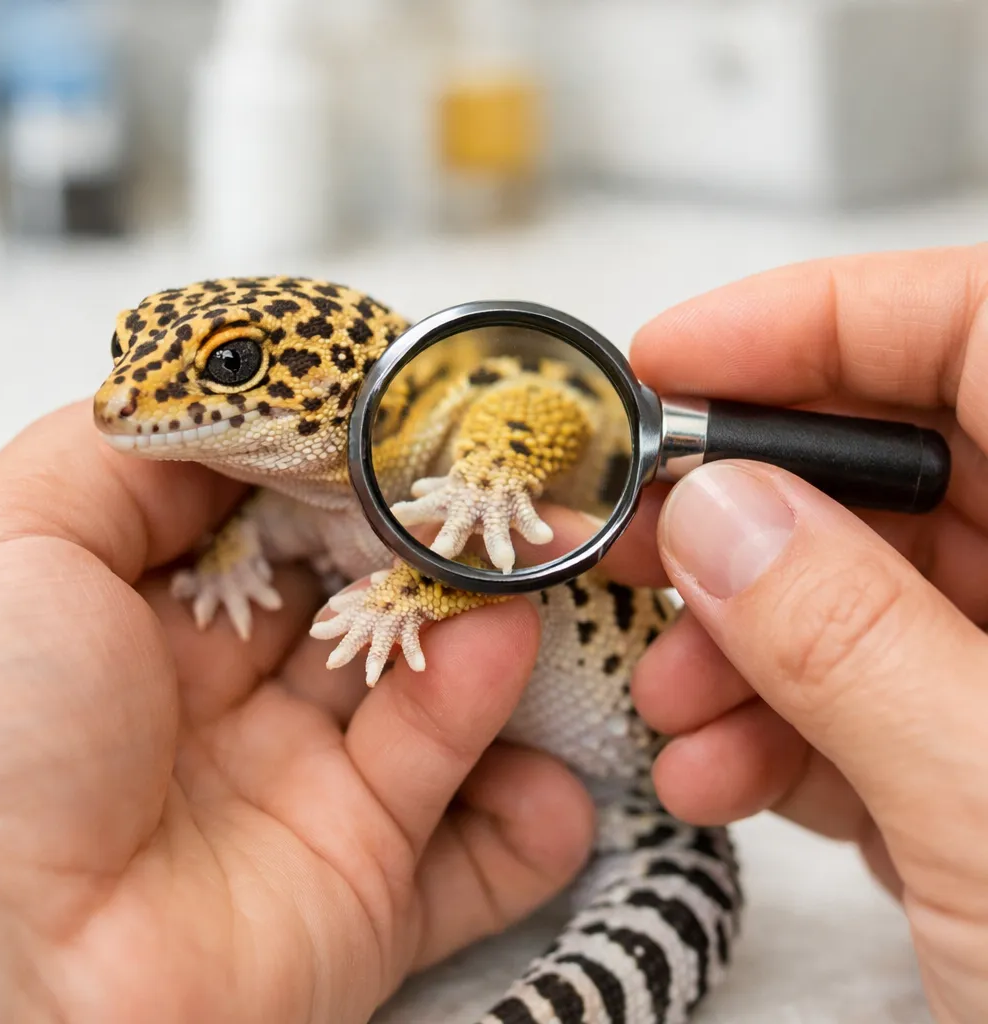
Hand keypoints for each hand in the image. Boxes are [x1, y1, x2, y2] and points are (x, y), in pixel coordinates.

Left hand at [0, 404, 592, 1023]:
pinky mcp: (359, 898)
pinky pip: (473, 852)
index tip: (430, 436)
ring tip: (523, 605)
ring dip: (491, 655)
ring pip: (431, 705)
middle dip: (444, 556)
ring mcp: (300, 799)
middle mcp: (228, 704)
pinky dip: (528, 817)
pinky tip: (554, 780)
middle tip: (513, 509)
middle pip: (370, 607)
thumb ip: (131, 455)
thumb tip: (249, 413)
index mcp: (149, 620)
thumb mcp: (15, 543)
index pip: (287, 527)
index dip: (359, 482)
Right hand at [617, 247, 987, 1022]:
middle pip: (901, 467)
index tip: (675, 362)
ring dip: (744, 641)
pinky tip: (723, 772)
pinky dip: (779, 725)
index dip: (819, 322)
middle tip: (636, 531)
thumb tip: (717, 517)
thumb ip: (852, 647)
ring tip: (673, 705)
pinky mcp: (987, 758)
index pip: (983, 332)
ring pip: (866, 591)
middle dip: (746, 507)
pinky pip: (867, 692)